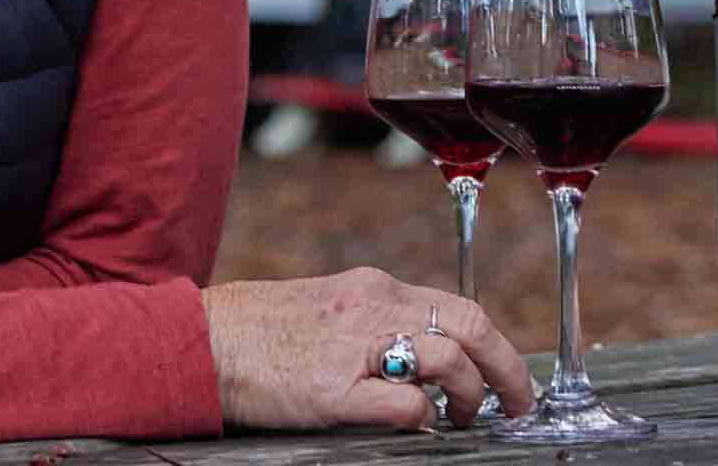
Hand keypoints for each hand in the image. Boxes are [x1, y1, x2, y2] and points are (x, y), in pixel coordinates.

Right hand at [200, 271, 532, 429]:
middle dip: (506, 368)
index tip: (506, 373)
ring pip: (449, 360)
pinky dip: (423, 418)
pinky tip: (418, 428)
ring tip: (465, 419)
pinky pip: (403, 403)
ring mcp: (355, 348)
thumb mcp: (330, 310)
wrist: (201, 341)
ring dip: (471, 395)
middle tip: (516, 403)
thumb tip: (424, 355)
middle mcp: (373, 309)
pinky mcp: (332, 391)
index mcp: (374, 289)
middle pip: (470, 326)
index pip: (458, 306)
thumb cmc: (259, 331)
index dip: (492, 343)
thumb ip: (377, 325)